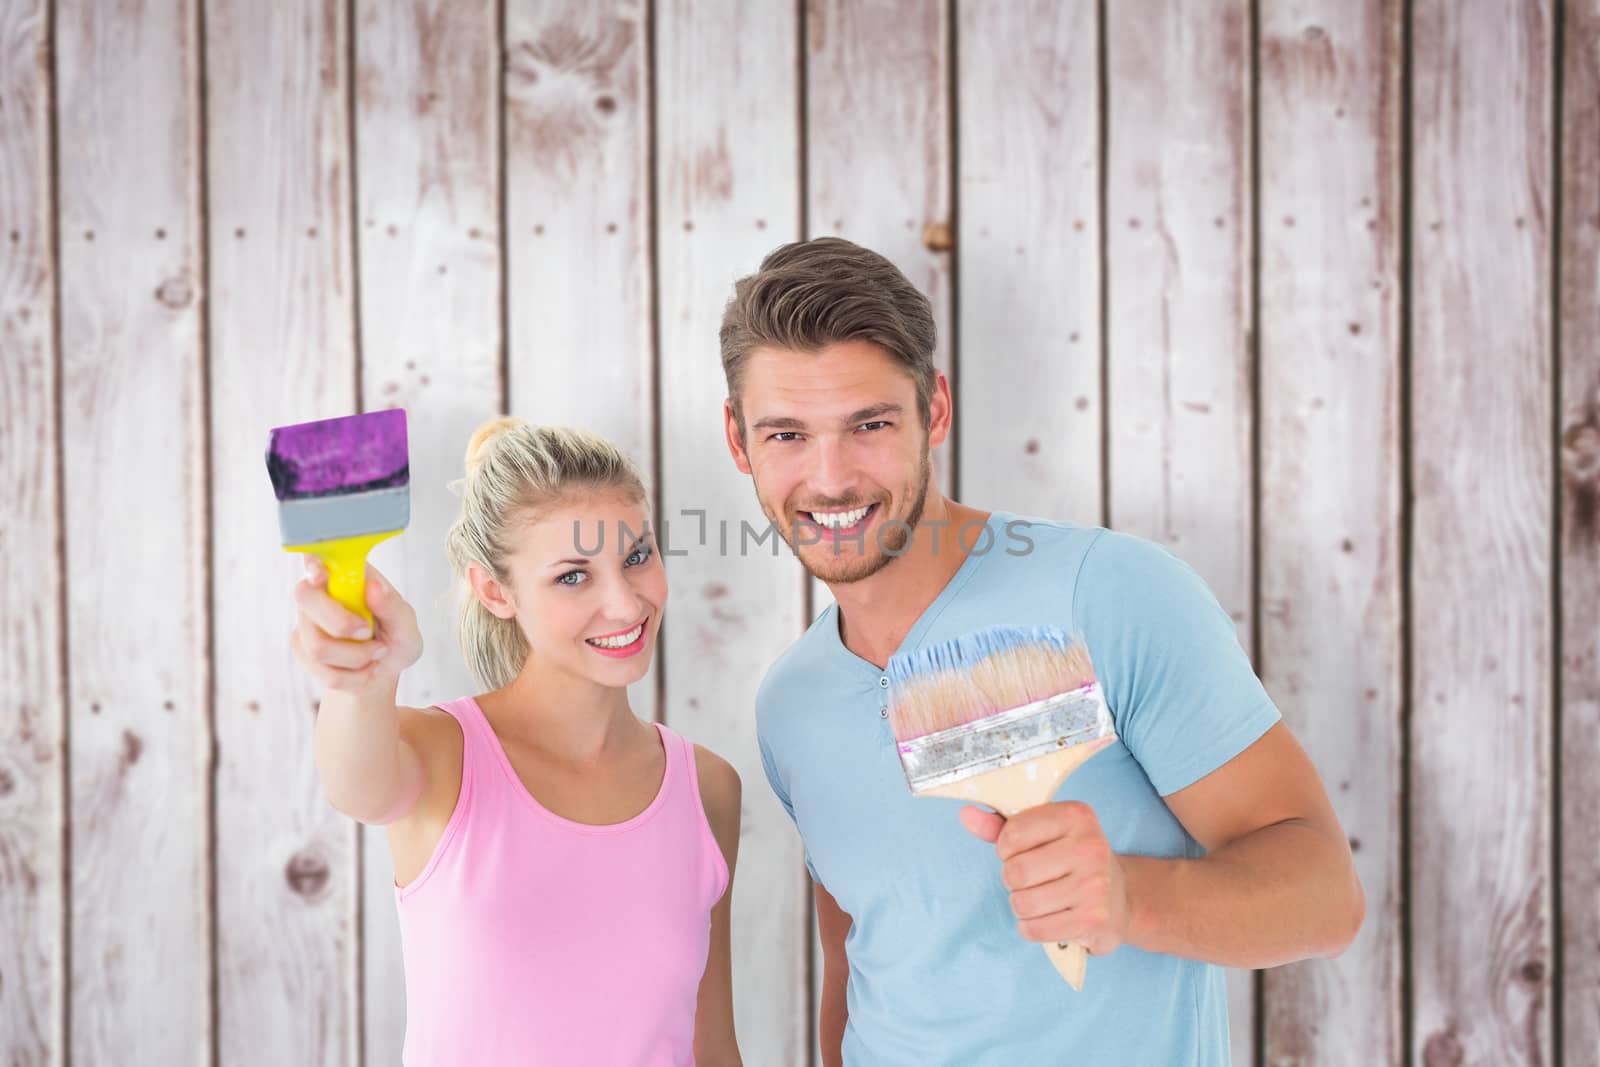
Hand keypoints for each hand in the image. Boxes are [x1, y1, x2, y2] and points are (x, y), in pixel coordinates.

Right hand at [289, 558, 422, 692]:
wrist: (382, 674)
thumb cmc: (395, 640)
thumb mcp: (406, 625)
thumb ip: (393, 606)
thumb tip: (373, 587)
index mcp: (348, 576)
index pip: (318, 557)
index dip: (314, 562)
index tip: (320, 573)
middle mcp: (320, 593)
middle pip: (304, 597)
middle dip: (341, 623)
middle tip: (367, 632)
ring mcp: (307, 622)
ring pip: (317, 645)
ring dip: (356, 657)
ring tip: (376, 653)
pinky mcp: (302, 648)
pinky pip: (322, 670)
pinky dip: (352, 676)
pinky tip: (363, 669)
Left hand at [959, 801, 1129, 956]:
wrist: (1121, 897)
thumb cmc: (1070, 860)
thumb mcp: (1042, 833)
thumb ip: (1000, 825)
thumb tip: (966, 815)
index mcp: (1076, 816)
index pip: (1013, 832)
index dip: (1006, 848)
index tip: (1019, 852)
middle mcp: (1090, 847)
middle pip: (1016, 871)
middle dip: (1013, 880)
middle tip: (1031, 880)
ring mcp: (1095, 885)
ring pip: (1022, 903)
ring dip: (1021, 906)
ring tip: (1041, 898)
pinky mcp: (1093, 919)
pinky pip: (1035, 929)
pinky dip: (1031, 927)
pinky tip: (1048, 917)